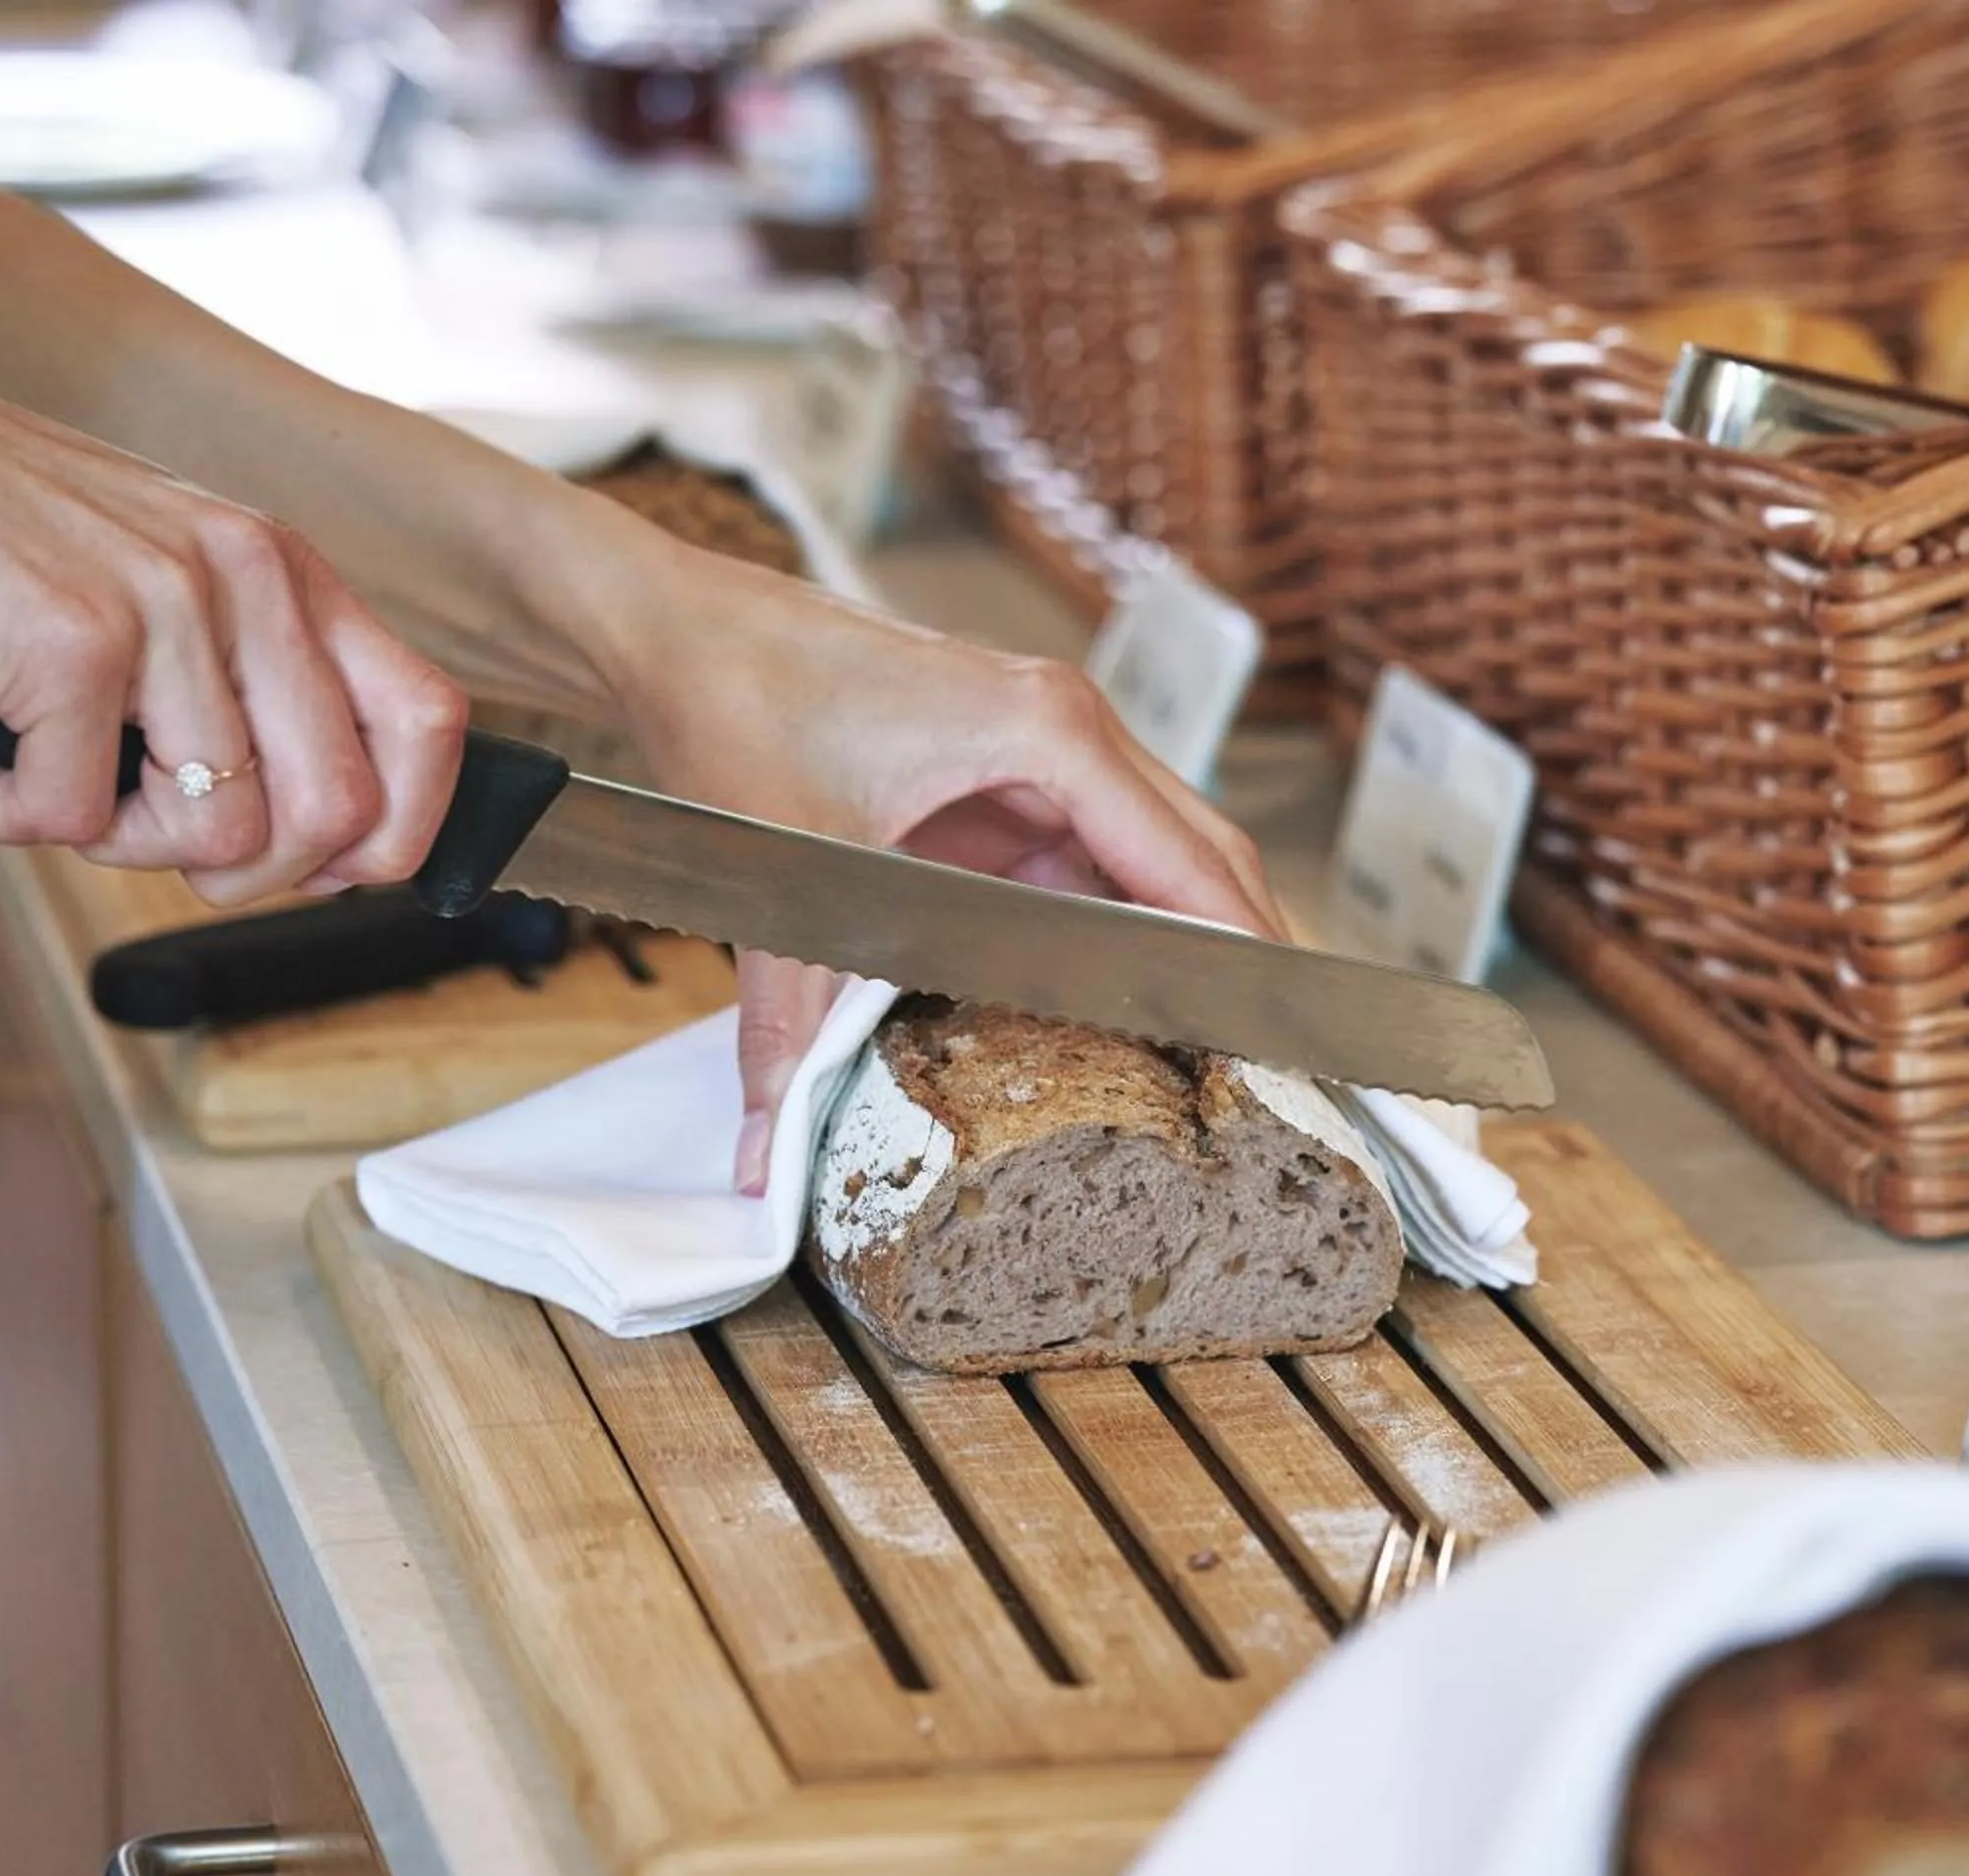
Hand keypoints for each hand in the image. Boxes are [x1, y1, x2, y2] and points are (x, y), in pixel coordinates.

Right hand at [0, 312, 466, 903]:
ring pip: (219, 835)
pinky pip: (77, 820)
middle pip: (336, 811)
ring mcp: (163, 606)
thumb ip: (251, 684)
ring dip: (123, 845)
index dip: (399, 831)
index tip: (334, 870)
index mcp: (284, 567)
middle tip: (159, 841)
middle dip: (251, 872)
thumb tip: (333, 834)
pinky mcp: (68, 646)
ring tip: (59, 778)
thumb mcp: (162, 583)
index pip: (428, 723)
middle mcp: (245, 576)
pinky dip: (18, 816)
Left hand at [608, 598, 1284, 1193]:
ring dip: (1179, 945)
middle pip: (1202, 857)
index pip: (1191, 862)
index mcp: (1049, 731)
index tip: (1291, 1038)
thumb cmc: (740, 698)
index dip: (1244, 955)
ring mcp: (1044, 751)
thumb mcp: (780, 871)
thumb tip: (767, 1154)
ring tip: (1215, 1049)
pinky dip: (1110, 928)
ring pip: (1153, 862)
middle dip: (1239, 958)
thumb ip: (791, 1022)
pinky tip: (1113, 998)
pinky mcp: (1006, 777)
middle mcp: (1069, 729)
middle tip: (1279, 1064)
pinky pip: (1088, 862)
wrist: (677, 628)